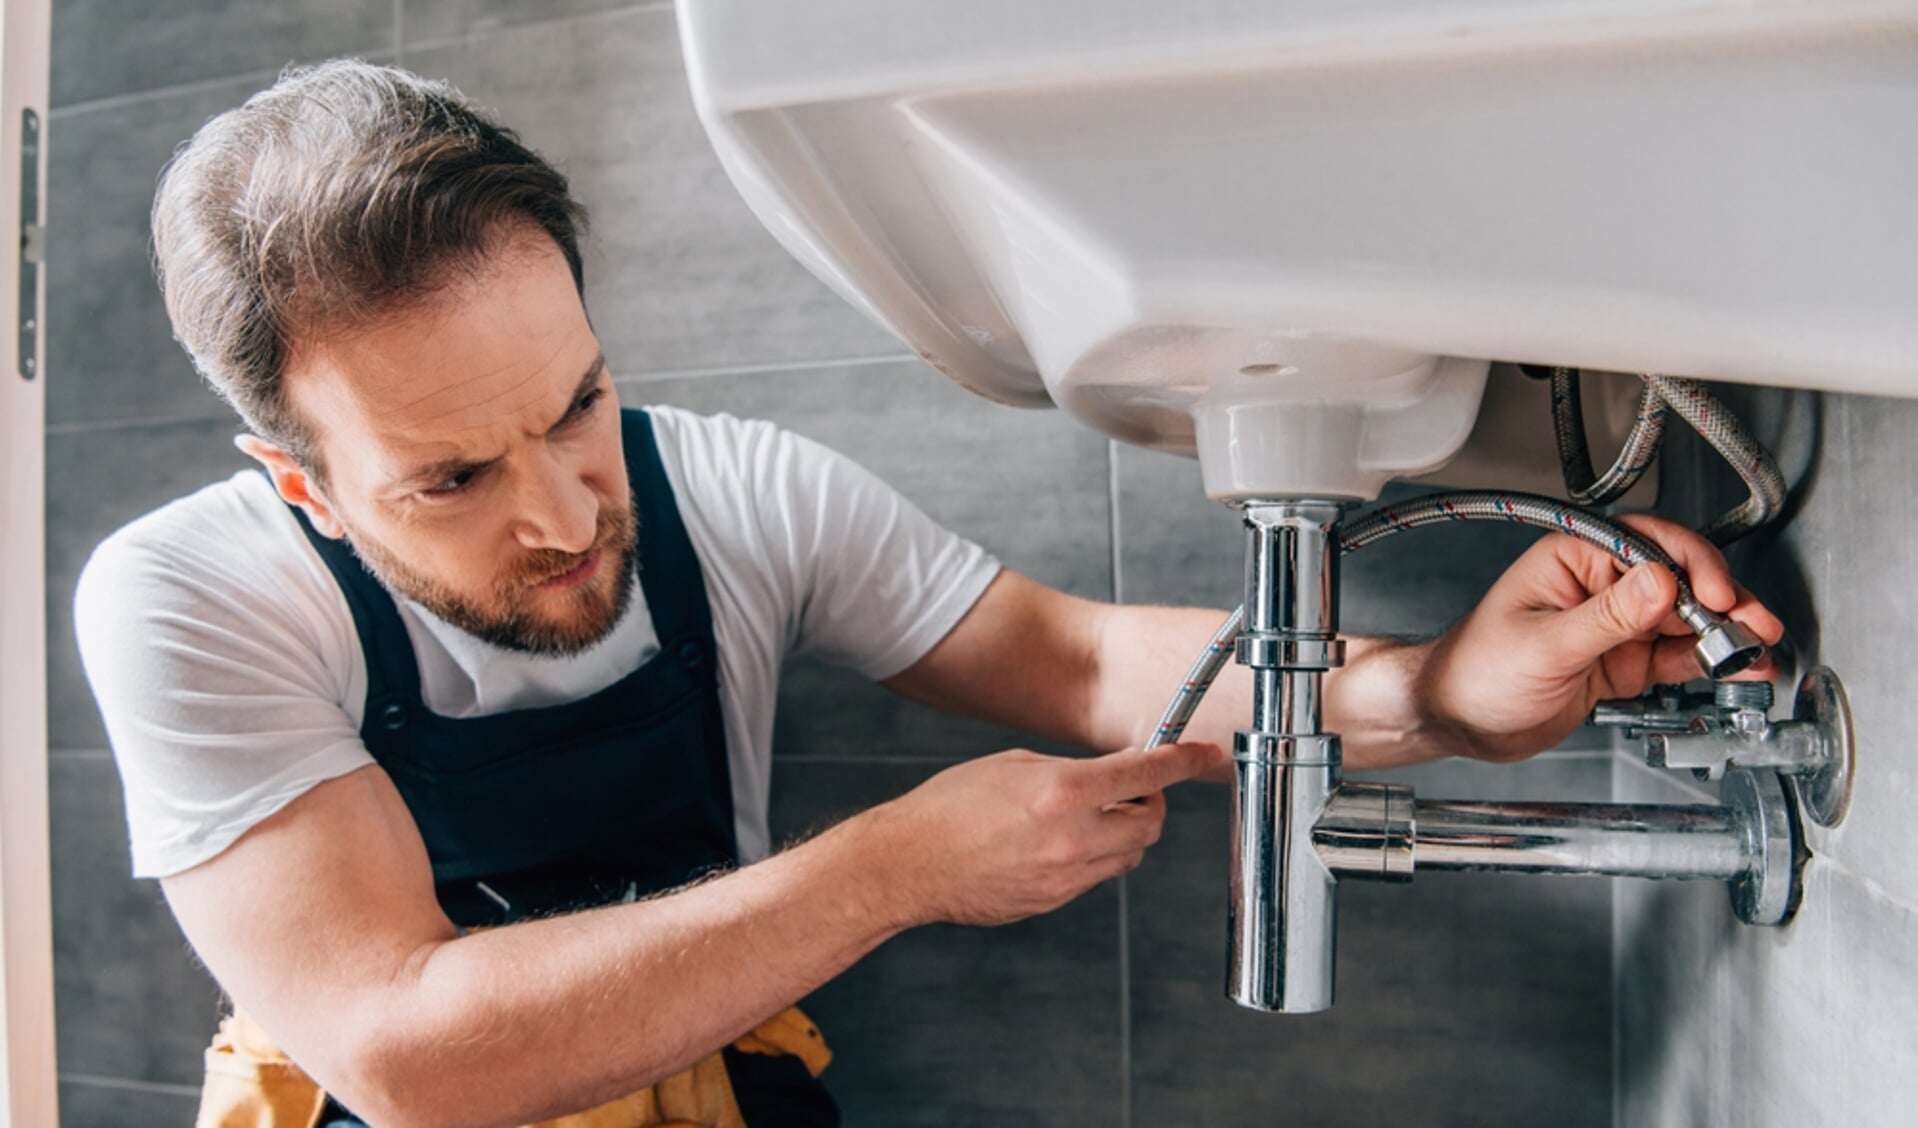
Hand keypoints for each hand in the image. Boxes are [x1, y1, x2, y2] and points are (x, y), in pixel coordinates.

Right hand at [868, 742, 1223, 927]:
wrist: (908, 864)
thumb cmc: (949, 806)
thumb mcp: (1014, 765)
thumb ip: (1072, 770)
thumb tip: (1115, 773)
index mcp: (1062, 791)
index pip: (1147, 774)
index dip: (1184, 762)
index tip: (1205, 754)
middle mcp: (1071, 837)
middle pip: (1150, 823)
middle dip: (1148, 803)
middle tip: (1128, 789)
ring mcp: (1065, 877)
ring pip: (1129, 856)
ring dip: (1122, 833)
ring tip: (1082, 817)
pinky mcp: (1054, 902)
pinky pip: (1095, 877)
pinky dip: (1092, 857)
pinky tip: (1055, 844)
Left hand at [1415, 514, 1783, 762]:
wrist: (1457, 720)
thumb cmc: (1475, 671)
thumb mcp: (1544, 646)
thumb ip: (1605, 618)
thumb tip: (1659, 584)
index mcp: (1572, 557)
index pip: (1646, 543)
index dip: (1689, 565)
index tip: (1715, 594)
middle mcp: (1599, 584)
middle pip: (1679, 578)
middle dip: (1722, 599)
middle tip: (1753, 624)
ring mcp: (1614, 623)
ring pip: (1685, 618)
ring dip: (1724, 631)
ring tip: (1757, 647)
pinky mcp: (1622, 660)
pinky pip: (1674, 655)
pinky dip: (1707, 661)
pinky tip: (1736, 665)